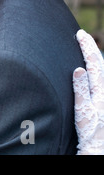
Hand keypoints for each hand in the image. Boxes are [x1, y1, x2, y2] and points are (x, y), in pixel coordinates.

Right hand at [73, 29, 103, 154]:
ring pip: (102, 69)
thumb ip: (81, 89)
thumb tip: (79, 69)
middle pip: (100, 63)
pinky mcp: (103, 98)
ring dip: (94, 56)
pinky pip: (101, 77)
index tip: (79, 34)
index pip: (94, 62)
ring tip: (87, 47)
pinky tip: (92, 68)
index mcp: (101, 90)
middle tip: (82, 35)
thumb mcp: (83, 110)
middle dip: (91, 47)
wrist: (100, 145)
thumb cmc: (89, 130)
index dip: (87, 47)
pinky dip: (96, 67)